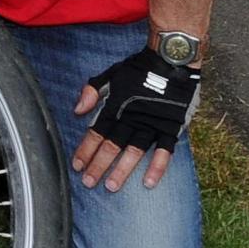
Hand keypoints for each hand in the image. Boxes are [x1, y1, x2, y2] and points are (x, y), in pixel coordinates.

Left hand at [72, 46, 200, 192]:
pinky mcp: (172, 127)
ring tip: (111, 187)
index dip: (85, 150)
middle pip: (111, 146)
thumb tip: (77, 111)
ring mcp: (152, 124)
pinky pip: (165, 151)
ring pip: (134, 152)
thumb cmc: (139, 67)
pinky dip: (157, 167)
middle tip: (88, 182)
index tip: (76, 165)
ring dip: (122, 170)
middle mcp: (131, 118)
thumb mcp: (111, 73)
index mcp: (115, 106)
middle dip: (98, 165)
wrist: (171, 60)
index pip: (95, 133)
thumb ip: (92, 91)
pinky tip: (148, 182)